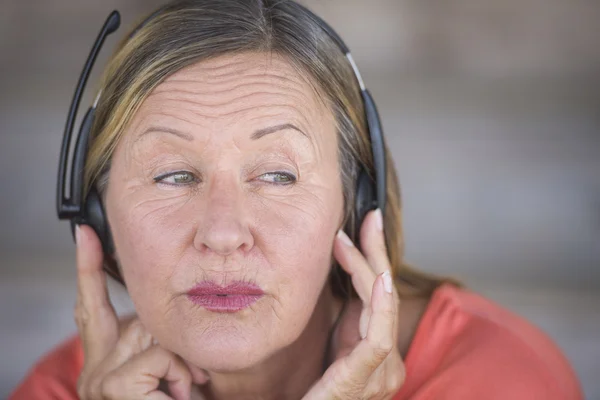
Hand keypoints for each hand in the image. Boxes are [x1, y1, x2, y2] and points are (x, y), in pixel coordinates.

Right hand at [74, 224, 208, 399]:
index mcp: (104, 359)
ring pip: (153, 333)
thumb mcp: (167, 368)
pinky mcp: (114, 387)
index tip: (85, 234)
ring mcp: (99, 379)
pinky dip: (179, 372)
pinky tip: (177, 394)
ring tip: (183, 390)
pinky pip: (159, 354)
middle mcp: (93, 369)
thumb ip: (157, 341)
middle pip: (140, 317)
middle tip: (186, 376)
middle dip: (172, 340)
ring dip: (181, 361)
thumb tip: (167, 315)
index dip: (87, 267)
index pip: (91, 304)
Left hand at [304, 209, 404, 399]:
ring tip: (353, 239)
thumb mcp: (330, 347)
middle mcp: (386, 360)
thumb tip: (338, 277)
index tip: (365, 226)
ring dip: (369, 269)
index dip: (373, 258)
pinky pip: (378, 337)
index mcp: (374, 350)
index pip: (379, 295)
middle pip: (384, 295)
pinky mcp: (367, 378)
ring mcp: (381, 371)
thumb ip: (342, 320)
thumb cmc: (312, 394)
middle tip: (370, 218)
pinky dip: (380, 304)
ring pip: (381, 308)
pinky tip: (377, 278)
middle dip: (376, 253)